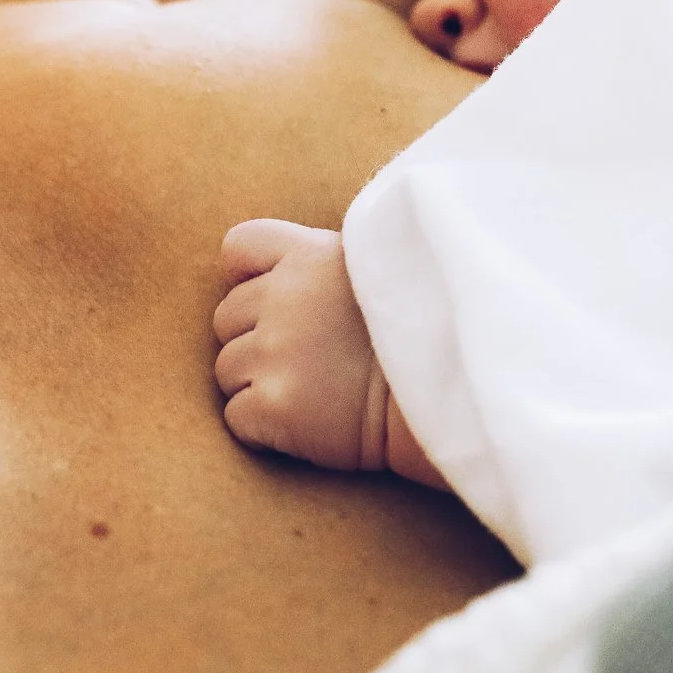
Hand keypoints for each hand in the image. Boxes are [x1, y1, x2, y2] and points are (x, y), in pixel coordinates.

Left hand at [212, 219, 438, 484]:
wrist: (447, 396)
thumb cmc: (419, 335)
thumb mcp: (377, 271)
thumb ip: (322, 264)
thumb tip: (287, 270)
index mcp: (307, 256)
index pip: (239, 246)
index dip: (249, 277)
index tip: (280, 304)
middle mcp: (282, 297)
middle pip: (226, 318)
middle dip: (256, 340)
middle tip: (309, 361)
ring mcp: (274, 352)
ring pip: (227, 370)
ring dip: (259, 384)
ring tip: (312, 392)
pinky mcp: (274, 405)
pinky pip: (236, 417)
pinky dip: (262, 426)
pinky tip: (305, 421)